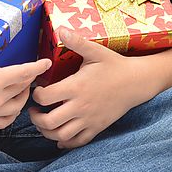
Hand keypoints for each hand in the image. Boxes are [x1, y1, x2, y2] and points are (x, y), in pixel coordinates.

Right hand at [0, 27, 51, 128]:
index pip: (23, 73)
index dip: (37, 67)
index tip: (48, 62)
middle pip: (22, 88)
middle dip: (30, 78)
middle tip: (32, 69)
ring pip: (18, 105)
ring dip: (24, 94)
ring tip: (23, 84)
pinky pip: (7, 120)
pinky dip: (14, 112)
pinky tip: (12, 105)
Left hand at [29, 28, 140, 148]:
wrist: (137, 82)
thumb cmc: (114, 65)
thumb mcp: (95, 51)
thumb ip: (76, 42)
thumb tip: (60, 29)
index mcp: (76, 87)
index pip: (45, 98)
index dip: (36, 95)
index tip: (37, 90)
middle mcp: (80, 106)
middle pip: (49, 121)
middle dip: (36, 118)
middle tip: (34, 110)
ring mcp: (89, 119)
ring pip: (61, 135)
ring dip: (47, 131)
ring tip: (44, 122)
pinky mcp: (97, 128)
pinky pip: (77, 142)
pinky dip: (65, 142)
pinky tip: (59, 135)